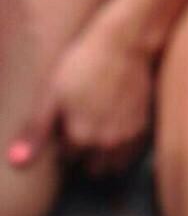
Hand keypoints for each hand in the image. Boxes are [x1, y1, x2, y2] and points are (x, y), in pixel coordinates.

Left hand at [7, 20, 152, 174]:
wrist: (125, 46)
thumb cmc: (82, 64)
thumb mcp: (51, 93)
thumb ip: (36, 132)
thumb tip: (16, 163)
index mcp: (80, 137)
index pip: (67, 159)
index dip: (63, 143)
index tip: (64, 126)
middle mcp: (106, 145)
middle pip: (91, 168)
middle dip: (84, 156)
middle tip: (81, 130)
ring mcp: (127, 140)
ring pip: (112, 168)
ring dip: (103, 158)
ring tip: (97, 133)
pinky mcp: (143, 131)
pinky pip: (130, 157)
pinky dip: (121, 152)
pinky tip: (114, 129)